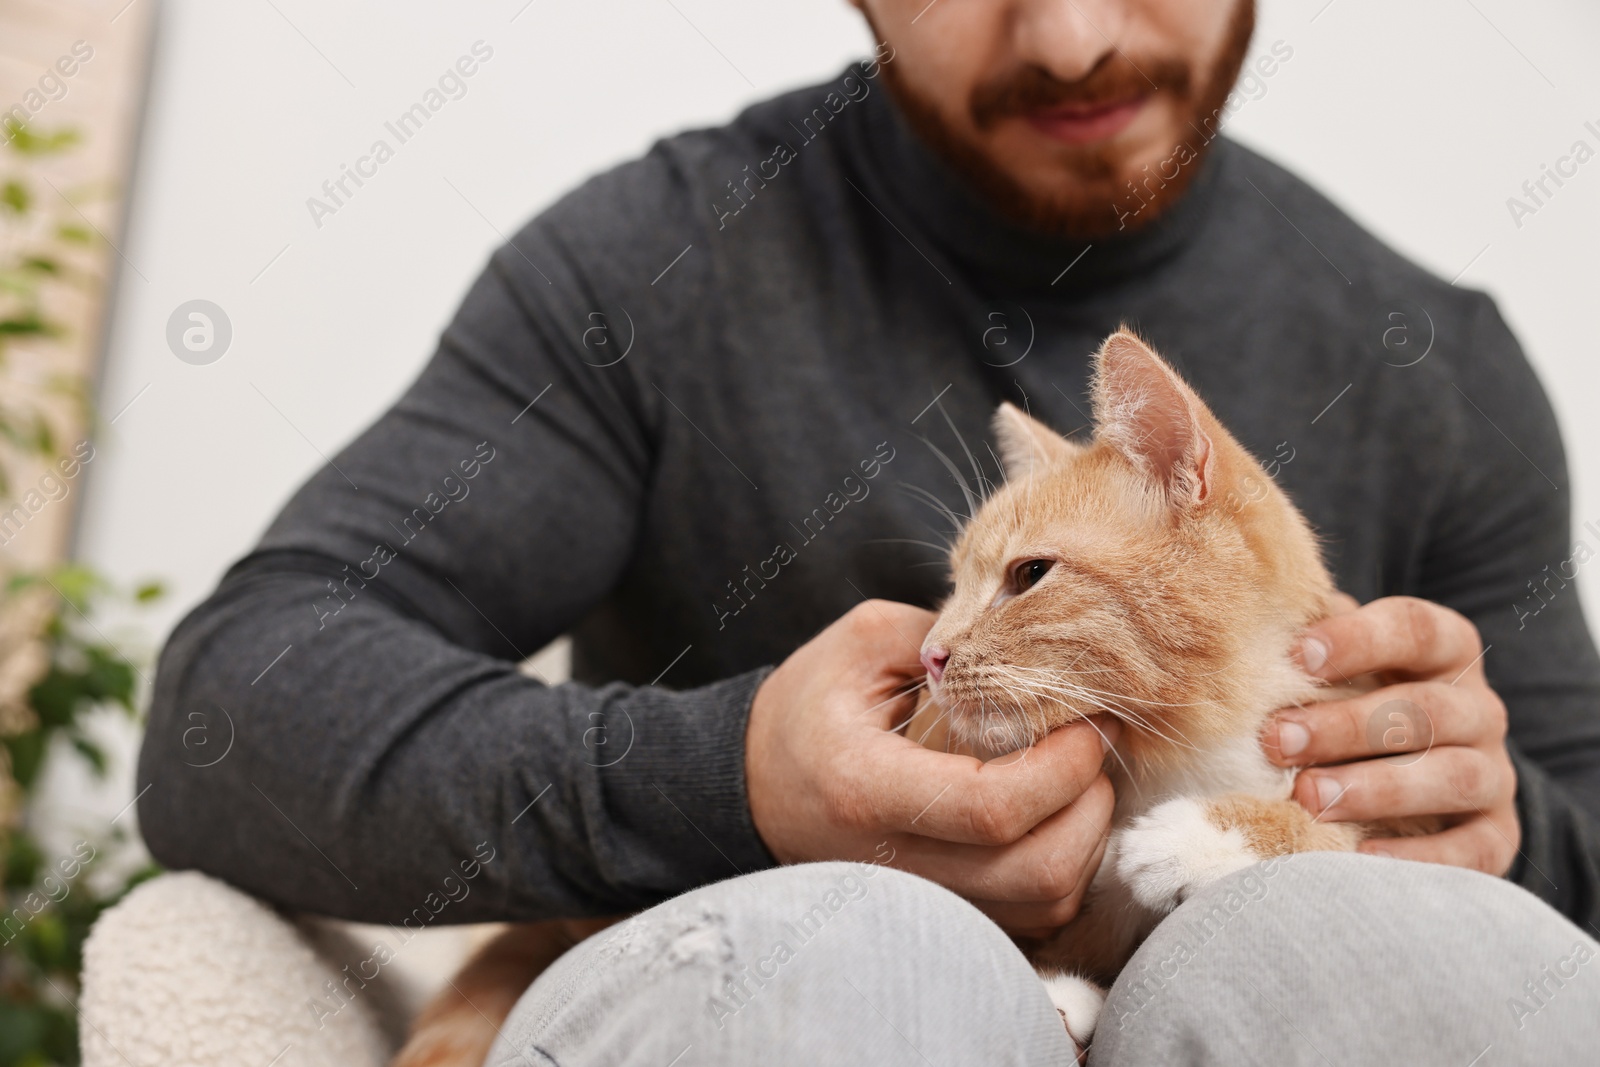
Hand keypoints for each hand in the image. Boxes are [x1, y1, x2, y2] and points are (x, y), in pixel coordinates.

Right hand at [746, 599, 1117, 936]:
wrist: (755, 784)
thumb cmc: (808, 708)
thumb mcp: (860, 644)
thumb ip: (943, 637)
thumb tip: (1030, 645)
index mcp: (868, 787)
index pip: (992, 808)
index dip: (1063, 768)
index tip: (1087, 720)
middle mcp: (896, 862)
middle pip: (1038, 874)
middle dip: (1091, 807)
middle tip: (1095, 745)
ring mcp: (923, 899)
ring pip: (1046, 905)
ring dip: (1087, 840)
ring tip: (1078, 778)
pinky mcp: (944, 913)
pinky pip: (1034, 919)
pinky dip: (1065, 869)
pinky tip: (1055, 816)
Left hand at [1263, 595, 1519, 874]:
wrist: (1411, 786)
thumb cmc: (1351, 706)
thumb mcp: (1337, 668)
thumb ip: (1308, 648)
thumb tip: (1253, 629)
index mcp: (1444, 652)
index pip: (1414, 629)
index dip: (1358, 639)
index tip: (1296, 656)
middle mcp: (1478, 709)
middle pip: (1427, 709)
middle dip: (1347, 726)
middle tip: (1277, 741)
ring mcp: (1492, 774)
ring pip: (1454, 775)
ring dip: (1378, 787)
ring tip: (1309, 797)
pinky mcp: (1496, 837)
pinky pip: (1473, 849)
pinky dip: (1419, 855)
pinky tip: (1361, 853)